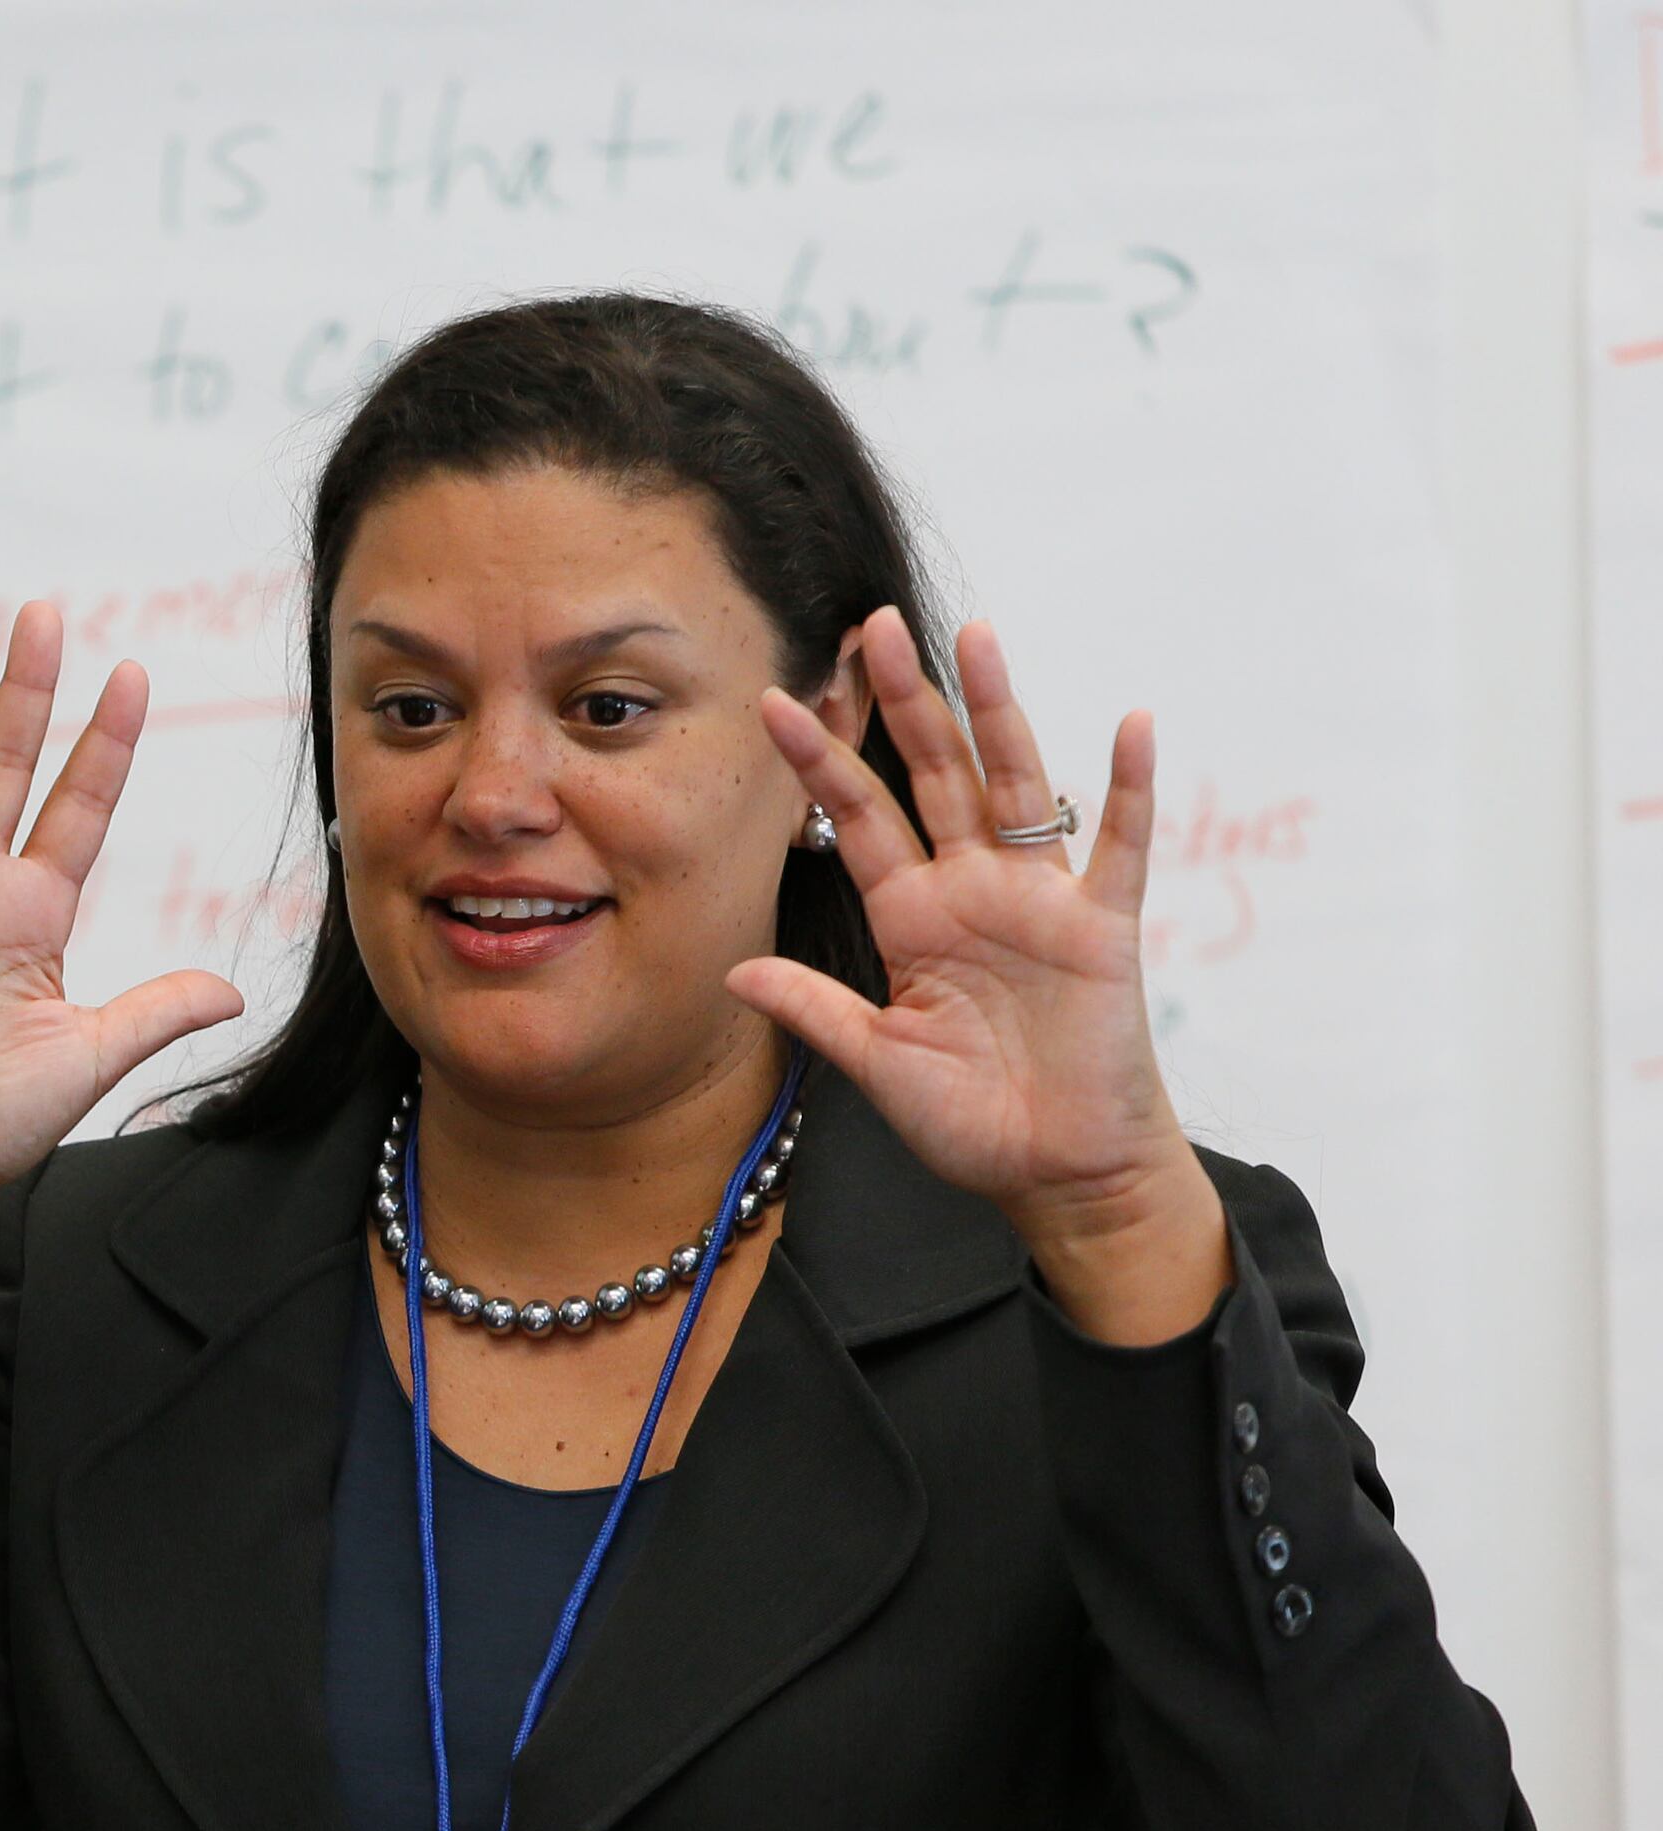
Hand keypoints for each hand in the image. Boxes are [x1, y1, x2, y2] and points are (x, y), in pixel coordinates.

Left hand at [733, 611, 1227, 1344]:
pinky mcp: (1101, 927)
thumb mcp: (877, 1064)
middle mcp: (971, 891)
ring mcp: (1039, 900)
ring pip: (1015, 783)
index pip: (858, 818)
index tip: (775, 701)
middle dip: (903, 701)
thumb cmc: (970, 1121)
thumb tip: (733, 972)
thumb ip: (815, 1010)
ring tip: (975, 635)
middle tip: (872, 626)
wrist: (1055, 1172)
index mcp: (910, 917)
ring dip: (998, 710)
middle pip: (934, 774)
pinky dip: (1128, 787)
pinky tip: (1130, 724)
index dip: (821, 762)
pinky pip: (1120, 845)